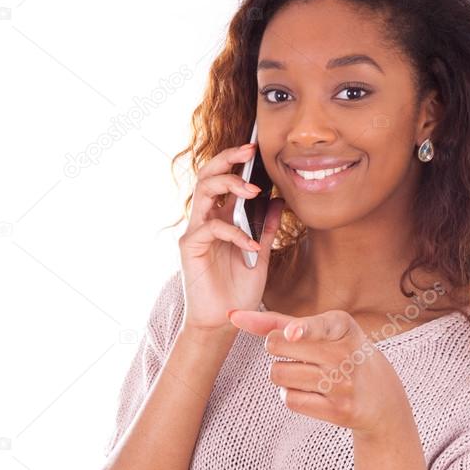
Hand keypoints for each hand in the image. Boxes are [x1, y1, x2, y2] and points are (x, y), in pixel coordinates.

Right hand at [178, 142, 283, 331]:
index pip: (224, 179)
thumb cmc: (239, 290)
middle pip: (208, 175)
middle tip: (249, 150)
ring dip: (229, 185)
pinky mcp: (190, 247)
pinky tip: (253, 244)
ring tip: (253, 190)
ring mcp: (196, 231)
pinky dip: (235, 232)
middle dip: (228, 159)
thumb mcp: (261, 256)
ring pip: (204, 192)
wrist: (223, 321)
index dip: (235, 160)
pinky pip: (211, 228)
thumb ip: (268, 229)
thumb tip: (279, 201)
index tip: (256, 147)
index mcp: (221, 218)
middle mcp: (206, 220)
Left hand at [226, 307, 409, 436]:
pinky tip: (314, 394)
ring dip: (284, 375)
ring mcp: (343, 384)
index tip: (293, 333)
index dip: (303, 330)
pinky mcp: (339, 410)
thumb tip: (231, 316)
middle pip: (278, 345)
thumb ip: (278, 322)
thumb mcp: (322, 332)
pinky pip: (290, 399)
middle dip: (276, 348)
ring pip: (279, 374)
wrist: (382, 399)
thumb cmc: (340, 355)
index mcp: (343, 326)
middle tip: (301, 353)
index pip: (320, 325)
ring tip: (311, 375)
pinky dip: (292, 396)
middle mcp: (345, 354)